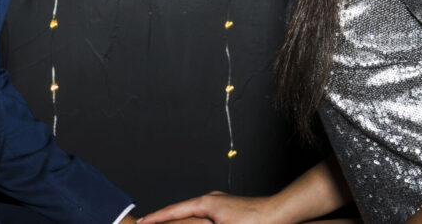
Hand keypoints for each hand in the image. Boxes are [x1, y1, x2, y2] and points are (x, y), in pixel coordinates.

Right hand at [139, 192, 274, 223]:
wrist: (280, 214)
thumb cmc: (255, 221)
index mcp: (206, 203)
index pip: (174, 211)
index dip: (157, 218)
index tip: (141, 222)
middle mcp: (211, 200)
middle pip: (181, 211)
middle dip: (164, 218)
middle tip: (148, 223)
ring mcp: (220, 204)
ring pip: (193, 213)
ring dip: (179, 220)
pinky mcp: (229, 210)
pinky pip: (204, 216)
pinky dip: (193, 221)